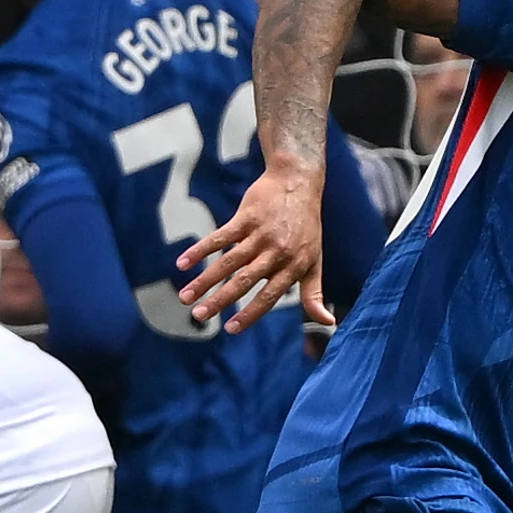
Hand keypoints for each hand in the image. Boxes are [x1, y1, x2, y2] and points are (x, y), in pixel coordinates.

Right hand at [177, 164, 328, 331]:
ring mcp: (260, 234)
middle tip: (199, 316)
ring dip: (204, 280)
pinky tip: (183, 264)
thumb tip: (329, 323)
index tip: (230, 329)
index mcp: (293, 266)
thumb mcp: (315, 261)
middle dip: (219, 300)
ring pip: (228, 262)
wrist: (299, 182)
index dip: (250, 314)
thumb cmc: (306, 227)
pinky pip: (219, 237)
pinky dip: (200, 250)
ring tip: (185, 298)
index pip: (269, 296)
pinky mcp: (246, 217)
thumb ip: (314, 294)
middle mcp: (276, 252)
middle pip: (244, 281)